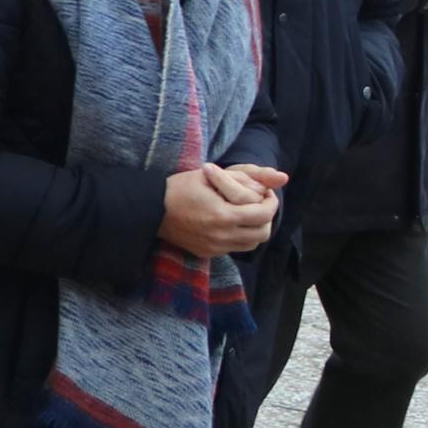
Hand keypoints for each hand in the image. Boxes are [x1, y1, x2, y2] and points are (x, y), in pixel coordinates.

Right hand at [160, 163, 277, 259]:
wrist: (151, 209)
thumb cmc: (180, 187)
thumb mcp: (212, 174)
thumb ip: (245, 178)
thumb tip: (276, 181)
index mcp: (223, 215)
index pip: (264, 214)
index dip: (271, 202)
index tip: (266, 193)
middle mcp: (222, 236)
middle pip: (263, 233)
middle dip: (266, 217)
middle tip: (259, 203)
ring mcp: (215, 247)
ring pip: (252, 244)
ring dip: (255, 229)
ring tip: (246, 214)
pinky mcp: (208, 253)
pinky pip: (235, 248)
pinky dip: (240, 236)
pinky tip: (230, 223)